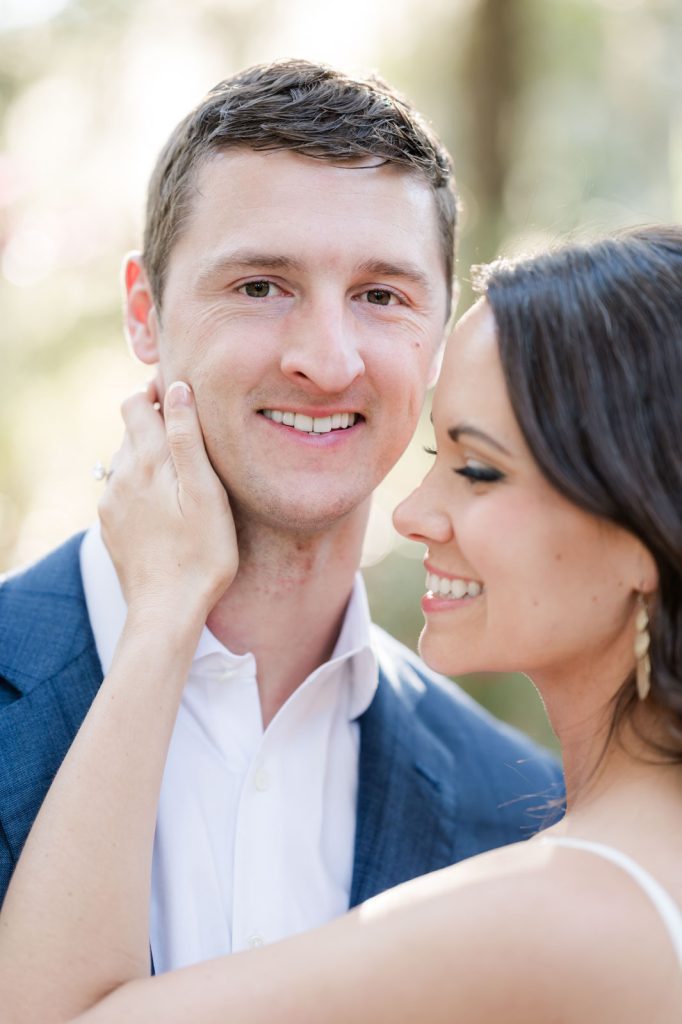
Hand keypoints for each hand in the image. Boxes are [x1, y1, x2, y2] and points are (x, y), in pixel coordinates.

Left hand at [99, 381, 237, 623]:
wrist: (167, 610)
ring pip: (126, 461)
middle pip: (130, 431)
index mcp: (146, 462)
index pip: (136, 404)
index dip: (157, 394)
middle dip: (156, 425)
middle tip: (193, 440)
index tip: (183, 401)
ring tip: (182, 477)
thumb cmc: (200, 554)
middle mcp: (121, 477)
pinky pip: (123, 490)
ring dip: (149, 457)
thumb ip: (188, 439)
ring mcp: (111, 503)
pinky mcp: (111, 526)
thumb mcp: (206, 493)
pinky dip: (142, 485)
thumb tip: (177, 390)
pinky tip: (166, 506)